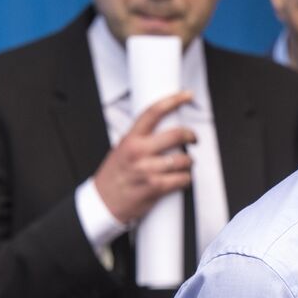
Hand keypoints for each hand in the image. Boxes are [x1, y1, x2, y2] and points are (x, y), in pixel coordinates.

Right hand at [93, 91, 196, 223]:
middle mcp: (139, 152)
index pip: (154, 111)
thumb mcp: (121, 149)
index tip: (186, 95)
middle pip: (175, 135)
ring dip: (189, 162)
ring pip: (183, 159)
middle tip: (193, 138)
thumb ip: (140, 138)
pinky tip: (182, 178)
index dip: (174, 100)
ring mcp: (147, 170)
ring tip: (185, 163)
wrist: (103, 202)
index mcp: (131, 139)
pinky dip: (187, 179)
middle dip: (191, 135)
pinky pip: (182, 180)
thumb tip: (163, 128)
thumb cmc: (113, 176)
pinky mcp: (155, 188)